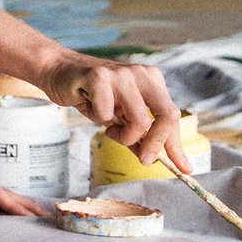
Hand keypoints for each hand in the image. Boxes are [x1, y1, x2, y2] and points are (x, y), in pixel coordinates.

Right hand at [39, 54, 192, 176]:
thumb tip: (156, 160)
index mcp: (152, 80)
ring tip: (109, 128)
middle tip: (144, 158)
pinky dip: (98, 119)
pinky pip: (107, 114)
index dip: (176, 145)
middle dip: (157, 144)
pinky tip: (90, 106)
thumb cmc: (92, 96)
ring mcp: (122, 73)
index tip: (184, 168)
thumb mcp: (120, 118)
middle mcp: (141, 74)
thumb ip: (140, 136)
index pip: (172, 116)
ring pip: (140, 120)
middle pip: (168, 115)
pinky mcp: (98, 77)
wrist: (58, 73)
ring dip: (123, 135)